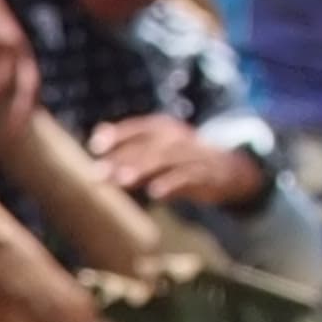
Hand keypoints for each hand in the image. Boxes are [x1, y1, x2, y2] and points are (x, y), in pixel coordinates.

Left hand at [91, 114, 269, 209]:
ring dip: (142, 169)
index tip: (95, 146)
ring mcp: (191, 156)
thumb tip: (95, 139)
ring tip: (122, 180)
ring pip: (165, 160)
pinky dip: (171, 184)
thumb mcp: (155, 148)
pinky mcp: (204, 175)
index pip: (137, 128)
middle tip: (98, 173)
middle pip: (147, 146)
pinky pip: (187, 178)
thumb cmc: (181, 159)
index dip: (117, 135)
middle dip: (122, 158)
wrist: (226, 169)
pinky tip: (155, 193)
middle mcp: (176, 138)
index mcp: (163, 128)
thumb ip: (127, 146)